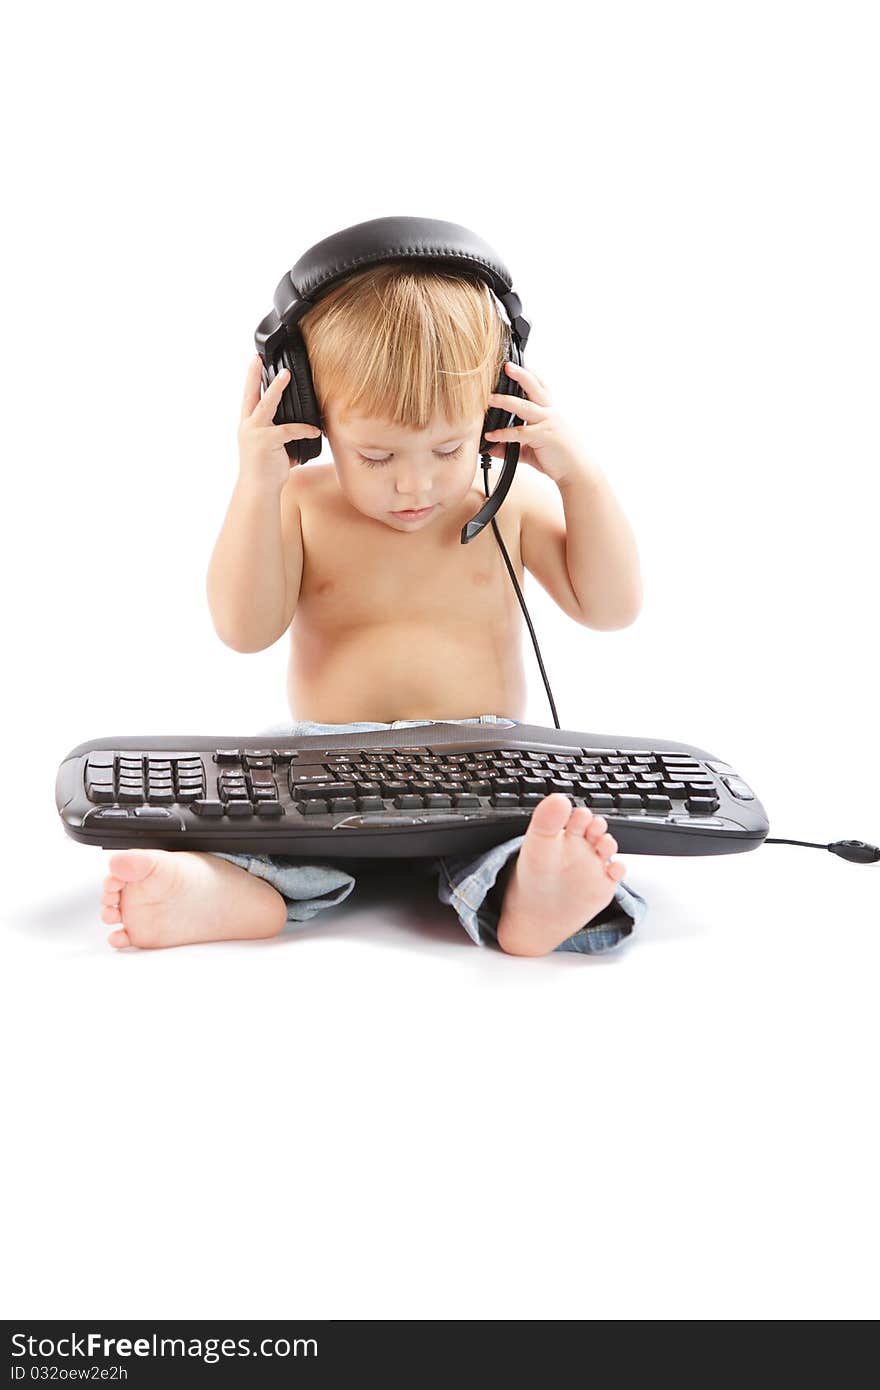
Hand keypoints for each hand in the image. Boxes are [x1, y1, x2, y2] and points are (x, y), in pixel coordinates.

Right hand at [238, 355, 321, 491]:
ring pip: (267, 404)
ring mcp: (255, 433)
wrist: (258, 490)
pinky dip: (304, 429)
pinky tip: (315, 431)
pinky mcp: (266, 441)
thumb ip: (282, 434)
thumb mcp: (273, 448)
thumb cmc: (266, 471)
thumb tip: (306, 427)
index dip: (251, 379)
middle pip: (250, 394)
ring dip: (276, 388)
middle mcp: (248, 426)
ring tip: (285, 374)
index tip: (254, 361)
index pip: (248, 398)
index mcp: (248, 426)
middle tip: (258, 357)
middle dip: (253, 374)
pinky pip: (289, 429)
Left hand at [483, 362, 587, 484]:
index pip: (539, 385)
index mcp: (549, 410)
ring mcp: (548, 423)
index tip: (514, 364)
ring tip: (490, 398)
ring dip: (505, 401)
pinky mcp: (544, 436)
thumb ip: (512, 445)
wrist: (577, 471)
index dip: (528, 373)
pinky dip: (503, 434)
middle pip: (534, 387)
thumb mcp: (532, 449)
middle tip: (506, 366)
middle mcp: (550, 412)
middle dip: (520, 375)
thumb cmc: (558, 456)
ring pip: (524, 406)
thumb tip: (490, 446)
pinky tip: (491, 436)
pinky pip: (520, 432)